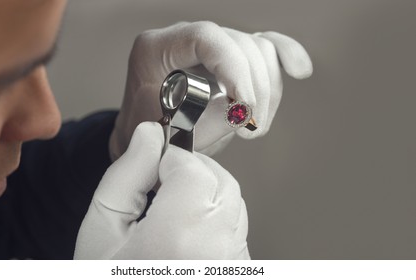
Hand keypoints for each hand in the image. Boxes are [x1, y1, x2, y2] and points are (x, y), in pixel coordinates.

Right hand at [75, 122, 248, 258]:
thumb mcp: (102, 229)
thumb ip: (127, 175)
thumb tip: (150, 135)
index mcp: (179, 236)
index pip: (194, 169)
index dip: (171, 160)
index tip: (152, 165)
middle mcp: (217, 251)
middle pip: (220, 182)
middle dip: (192, 173)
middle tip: (160, 184)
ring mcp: (234, 265)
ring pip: (233, 204)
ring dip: (205, 194)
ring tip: (171, 211)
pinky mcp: (239, 272)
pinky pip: (236, 230)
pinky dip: (216, 220)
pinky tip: (186, 235)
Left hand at [110, 21, 312, 158]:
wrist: (150, 143)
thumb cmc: (152, 140)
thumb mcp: (169, 136)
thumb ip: (205, 121)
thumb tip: (243, 110)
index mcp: (156, 50)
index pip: (204, 37)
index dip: (233, 68)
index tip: (245, 106)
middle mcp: (183, 40)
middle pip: (237, 43)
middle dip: (254, 89)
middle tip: (250, 130)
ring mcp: (208, 48)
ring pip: (257, 50)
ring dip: (268, 90)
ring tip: (255, 127)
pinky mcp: (228, 59)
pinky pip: (263, 48)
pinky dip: (284, 57)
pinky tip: (300, 71)